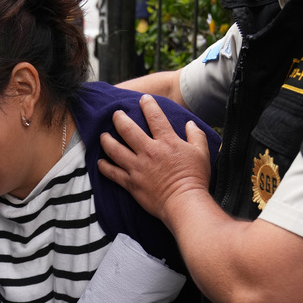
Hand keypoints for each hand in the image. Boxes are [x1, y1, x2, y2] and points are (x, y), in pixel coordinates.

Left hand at [97, 94, 212, 228]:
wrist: (184, 203)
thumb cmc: (195, 179)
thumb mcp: (202, 153)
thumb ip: (196, 136)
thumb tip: (190, 124)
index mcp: (166, 142)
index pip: (154, 117)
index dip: (148, 105)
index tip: (143, 99)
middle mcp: (148, 151)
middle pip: (127, 129)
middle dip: (119, 119)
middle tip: (116, 114)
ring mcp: (137, 167)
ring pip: (115, 150)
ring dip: (107, 140)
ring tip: (103, 135)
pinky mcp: (131, 183)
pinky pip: (113, 173)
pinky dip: (104, 167)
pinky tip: (100, 163)